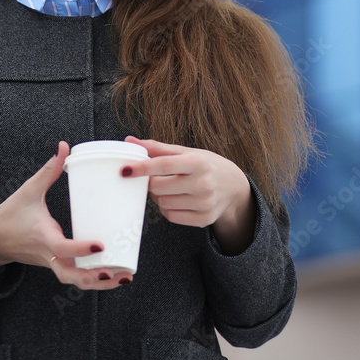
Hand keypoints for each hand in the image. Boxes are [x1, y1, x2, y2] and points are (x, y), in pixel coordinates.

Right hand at [0, 141, 132, 289]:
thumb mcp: (28, 190)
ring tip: (124, 278)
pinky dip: (93, 278)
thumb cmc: (11, 214)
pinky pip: (75, 276)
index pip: (62, 248)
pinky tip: (114, 273)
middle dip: (95, 278)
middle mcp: (48, 255)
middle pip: (72, 276)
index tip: (100, 245)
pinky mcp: (55, 264)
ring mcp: (52, 263)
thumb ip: (48, 170)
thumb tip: (64, 146)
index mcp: (42, 237)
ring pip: (75, 281)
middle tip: (119, 273)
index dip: (80, 249)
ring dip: (99, 283)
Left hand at [121, 135, 250, 228]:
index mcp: (198, 162)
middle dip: (151, 183)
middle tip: (155, 178)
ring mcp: (204, 203)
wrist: (234, 187)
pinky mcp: (204, 219)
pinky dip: (167, 209)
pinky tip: (176, 200)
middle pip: (159, 188)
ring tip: (169, 188)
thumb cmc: (205, 165)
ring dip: (159, 197)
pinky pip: (171, 217)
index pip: (164, 165)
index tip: (124, 169)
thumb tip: (130, 140)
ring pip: (163, 204)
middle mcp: (203, 183)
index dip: (142, 167)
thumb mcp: (186, 152)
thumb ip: (157, 148)